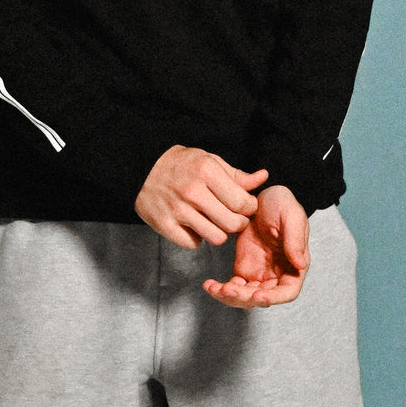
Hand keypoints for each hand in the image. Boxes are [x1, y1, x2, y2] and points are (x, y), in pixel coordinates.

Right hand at [134, 145, 268, 249]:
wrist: (142, 169)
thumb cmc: (182, 165)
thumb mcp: (210, 161)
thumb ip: (237, 175)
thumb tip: (263, 177)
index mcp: (207, 171)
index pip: (242, 203)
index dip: (249, 208)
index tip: (244, 206)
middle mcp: (192, 190)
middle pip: (232, 224)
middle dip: (237, 223)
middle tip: (231, 217)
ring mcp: (177, 209)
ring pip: (216, 238)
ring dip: (217, 232)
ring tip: (210, 220)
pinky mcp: (164, 225)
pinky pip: (193, 244)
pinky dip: (196, 238)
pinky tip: (192, 224)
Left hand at [202, 184, 309, 307]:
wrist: (261, 195)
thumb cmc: (281, 203)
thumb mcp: (291, 215)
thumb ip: (295, 240)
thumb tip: (300, 264)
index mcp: (294, 266)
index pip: (288, 291)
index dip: (274, 298)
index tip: (258, 295)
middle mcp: (277, 275)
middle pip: (263, 298)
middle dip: (245, 298)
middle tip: (229, 290)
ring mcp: (260, 273)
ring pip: (246, 296)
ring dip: (231, 297)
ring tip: (215, 288)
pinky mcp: (244, 268)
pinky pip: (234, 286)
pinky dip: (222, 290)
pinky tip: (210, 285)